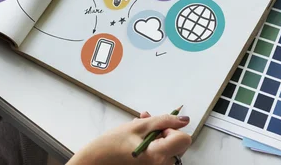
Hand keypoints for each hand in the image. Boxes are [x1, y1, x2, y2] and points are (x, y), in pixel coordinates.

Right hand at [68, 111, 191, 164]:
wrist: (96, 161)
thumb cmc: (112, 145)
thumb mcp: (138, 126)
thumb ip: (163, 121)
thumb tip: (184, 119)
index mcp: (158, 155)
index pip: (184, 139)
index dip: (172, 129)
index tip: (158, 127)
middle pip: (178, 144)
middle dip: (164, 130)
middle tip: (146, 122)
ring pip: (168, 147)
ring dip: (156, 135)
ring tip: (138, 128)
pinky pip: (160, 153)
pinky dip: (153, 143)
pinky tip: (139, 137)